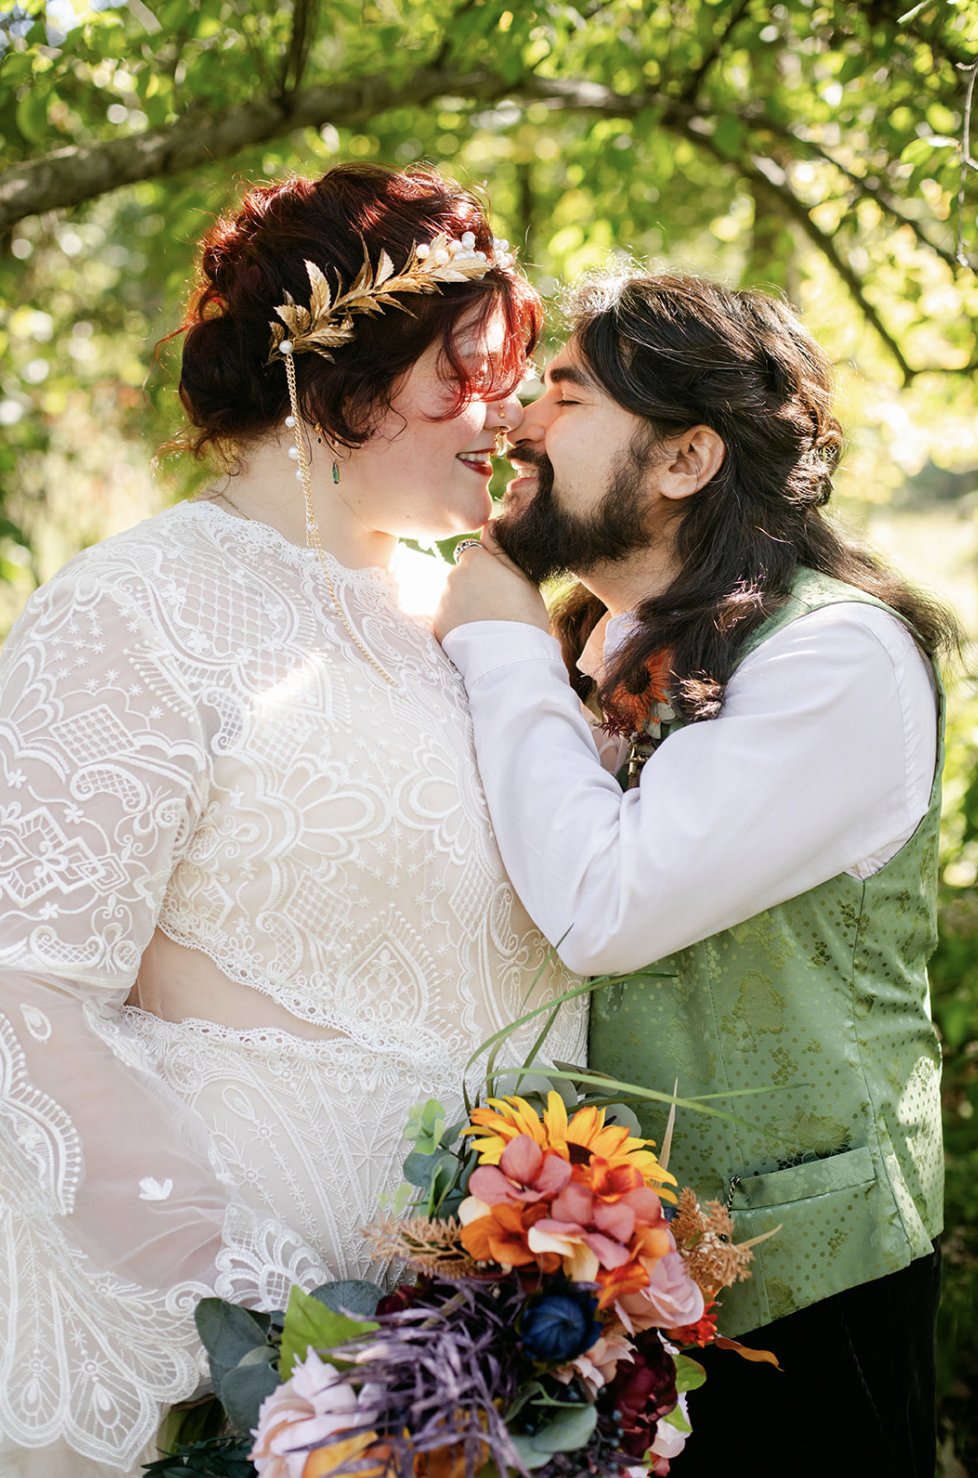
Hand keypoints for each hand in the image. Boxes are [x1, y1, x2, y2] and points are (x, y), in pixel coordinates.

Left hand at [433, 525, 549, 641]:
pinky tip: (477, 632)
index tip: (500, 585)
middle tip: (497, 605)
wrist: (508, 657)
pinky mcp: (437, 623)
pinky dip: (459, 621)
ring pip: (454, 595)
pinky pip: (448, 616)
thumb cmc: (524, 615)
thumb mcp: (522, 577)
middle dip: (474, 584)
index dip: (488, 567)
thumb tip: (488, 524)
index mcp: (473, 559)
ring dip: (466, 603)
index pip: (474, 552)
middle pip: (462, 573)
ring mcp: (442, 600)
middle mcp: (452, 575)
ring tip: (488, 622)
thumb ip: (501, 549)